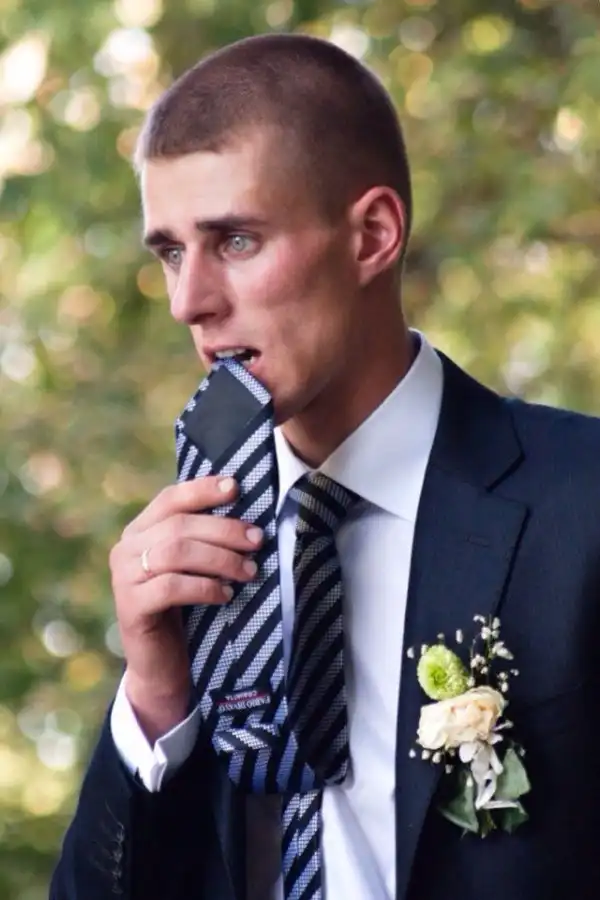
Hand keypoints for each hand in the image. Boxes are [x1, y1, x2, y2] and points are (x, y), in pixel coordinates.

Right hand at [109, 476, 262, 741]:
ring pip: (175, 552)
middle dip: (224, 529)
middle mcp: (126, 548)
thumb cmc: (185, 611)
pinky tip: (225, 595)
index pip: (170, 498)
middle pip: (179, 525)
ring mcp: (124, 578)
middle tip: (257, 539)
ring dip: (219, 558)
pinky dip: (204, 587)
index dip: (202, 490)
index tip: (236, 486)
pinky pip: (171, 586)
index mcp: (140, 531)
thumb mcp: (194, 568)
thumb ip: (204, 540)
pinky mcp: (131, 607)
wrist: (162, 666)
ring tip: (249, 570)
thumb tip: (248, 516)